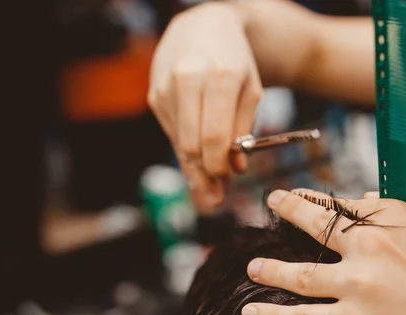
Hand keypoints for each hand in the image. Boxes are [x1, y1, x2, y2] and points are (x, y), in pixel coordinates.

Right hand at [148, 2, 262, 212]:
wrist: (201, 28)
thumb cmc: (233, 60)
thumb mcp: (251, 89)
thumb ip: (244, 129)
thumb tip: (236, 168)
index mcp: (220, 77)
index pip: (215, 138)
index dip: (221, 166)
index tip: (229, 180)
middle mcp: (187, 81)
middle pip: (193, 145)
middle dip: (206, 174)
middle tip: (217, 195)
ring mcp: (166, 89)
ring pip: (179, 144)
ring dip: (194, 169)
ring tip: (209, 190)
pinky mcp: (154, 96)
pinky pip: (172, 134)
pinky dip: (186, 151)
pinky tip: (197, 163)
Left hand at [242, 188, 405, 314]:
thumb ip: (405, 200)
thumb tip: (366, 191)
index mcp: (388, 220)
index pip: (341, 204)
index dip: (315, 199)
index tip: (299, 196)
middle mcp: (368, 249)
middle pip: (314, 226)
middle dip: (287, 210)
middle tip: (271, 201)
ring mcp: (357, 287)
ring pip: (299, 274)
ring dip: (269, 269)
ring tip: (251, 267)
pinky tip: (249, 312)